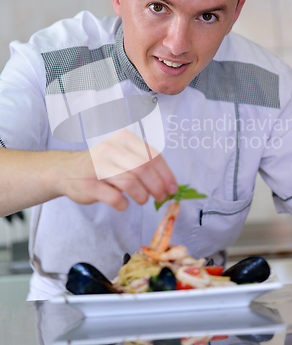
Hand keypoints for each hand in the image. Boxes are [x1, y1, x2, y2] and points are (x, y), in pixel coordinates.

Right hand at [59, 129, 177, 210]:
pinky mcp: (89, 185)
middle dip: (157, 187)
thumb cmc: (101, 165)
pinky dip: (123, 204)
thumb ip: (144, 165)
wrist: (66, 171)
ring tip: (142, 200)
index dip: (166, 174)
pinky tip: (124, 204)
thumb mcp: (122, 157)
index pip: (152, 156)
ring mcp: (98, 166)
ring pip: (131, 183)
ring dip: (142, 196)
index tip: (173, 188)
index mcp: (123, 139)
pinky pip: (115, 198)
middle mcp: (110, 149)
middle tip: (161, 197)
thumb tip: (170, 185)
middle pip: (143, 169)